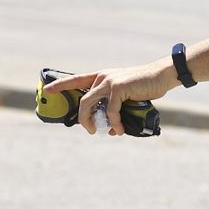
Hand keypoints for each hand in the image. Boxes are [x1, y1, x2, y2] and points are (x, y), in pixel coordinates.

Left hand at [43, 62, 175, 136]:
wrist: (161, 76)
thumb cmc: (145, 86)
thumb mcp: (125, 92)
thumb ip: (112, 101)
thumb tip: (106, 123)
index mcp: (102, 76)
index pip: (77, 80)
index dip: (61, 85)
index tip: (47, 90)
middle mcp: (103, 77)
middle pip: (83, 101)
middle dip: (83, 119)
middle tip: (90, 130)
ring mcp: (110, 82)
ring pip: (91, 105)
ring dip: (93, 122)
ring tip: (102, 132)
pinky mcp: (118, 88)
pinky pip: (111, 110)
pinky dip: (115, 122)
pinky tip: (120, 130)